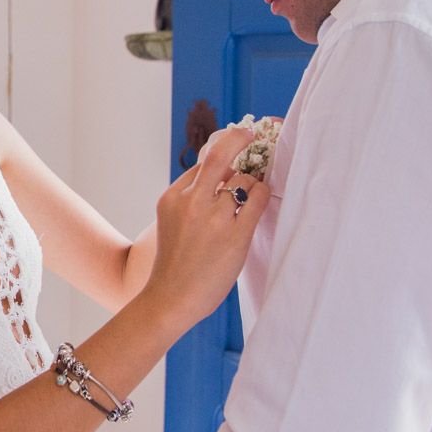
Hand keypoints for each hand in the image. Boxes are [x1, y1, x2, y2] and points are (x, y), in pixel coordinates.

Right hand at [141, 125, 270, 328]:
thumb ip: (189, 201)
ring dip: (251, 183)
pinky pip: (257, 198)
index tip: (233, 150)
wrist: (170, 300)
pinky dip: (261, 193)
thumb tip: (220, 180)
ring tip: (252, 194)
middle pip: (219, 155)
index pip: (200, 165)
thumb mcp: (171, 224)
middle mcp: (191, 202)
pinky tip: (260, 198)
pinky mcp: (235, 235)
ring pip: (242, 179)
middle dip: (238, 137)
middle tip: (251, 132)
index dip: (220, 156)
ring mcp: (213, 217)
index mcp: (172, 198)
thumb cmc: (174, 265)